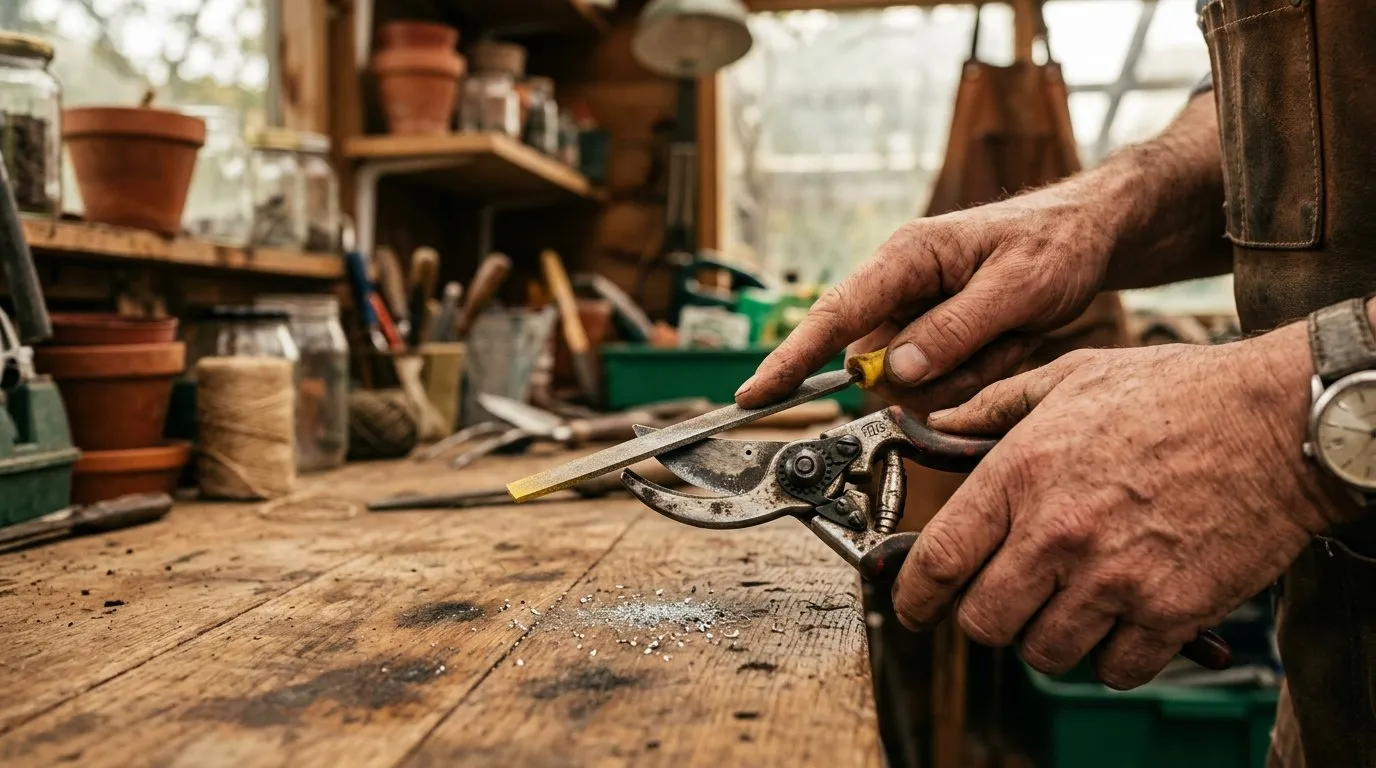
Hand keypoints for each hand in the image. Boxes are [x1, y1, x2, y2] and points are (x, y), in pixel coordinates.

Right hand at [735, 183, 1120, 412]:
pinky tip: (1010, 337)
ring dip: (970, 369)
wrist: (1089, 235)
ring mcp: (915, 315)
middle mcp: (898, 286)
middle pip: (881, 363)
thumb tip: (891, 371)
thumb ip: (953, 330)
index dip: (792, 358)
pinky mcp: (933, 336)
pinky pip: (942, 382)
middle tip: (1003, 337)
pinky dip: (981, 370)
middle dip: (942, 370)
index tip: (755, 394)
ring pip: (916, 380)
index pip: (835, 314)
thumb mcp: (1017, 288)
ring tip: (1012, 329)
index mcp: (905, 258)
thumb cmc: (1054, 244)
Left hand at [895, 327, 1341, 688]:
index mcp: (1021, 474)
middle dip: (986, 619)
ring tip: (1071, 604)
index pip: (938, 560)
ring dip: (1049, 638)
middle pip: (983, 621)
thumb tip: (935, 422)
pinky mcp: (1169, 612)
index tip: (911, 609)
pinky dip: (1111, 657)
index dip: (913, 598)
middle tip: (1005, 601)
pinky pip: (1113, 669)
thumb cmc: (1177, 394)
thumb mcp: (1071, 377)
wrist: (1280, 421)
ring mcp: (1114, 578)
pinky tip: (1122, 621)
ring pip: (1044, 652)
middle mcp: (1058, 533)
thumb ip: (994, 406)